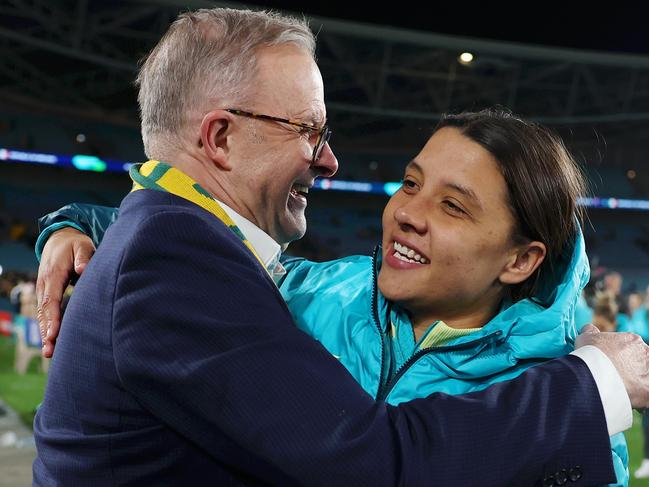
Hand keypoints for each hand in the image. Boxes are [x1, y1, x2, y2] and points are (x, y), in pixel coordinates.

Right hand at [36, 227, 94, 357]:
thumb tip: (83, 269)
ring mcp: (43, 289)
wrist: (59, 238)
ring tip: (49, 353)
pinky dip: (46, 326)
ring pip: (42, 314)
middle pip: (44, 311)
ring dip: (45, 333)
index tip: (54, 334)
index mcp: (54, 274)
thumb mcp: (83, 246)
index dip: (53, 318)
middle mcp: (45, 283)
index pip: (52, 299)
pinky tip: (51, 342)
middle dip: (47, 332)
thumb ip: (84, 257)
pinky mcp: (46, 293)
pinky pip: (45, 312)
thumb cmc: (75, 244)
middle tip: (50, 352)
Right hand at [576, 324, 648, 408]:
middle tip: (615, 378)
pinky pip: (646, 396)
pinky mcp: (648, 391)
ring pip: (644, 378)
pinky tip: (628, 402)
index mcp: (633, 340)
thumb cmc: (590, 354)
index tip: (609, 364)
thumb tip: (589, 328)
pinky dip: (640, 400)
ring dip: (635, 383)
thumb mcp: (585, 337)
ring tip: (620, 390)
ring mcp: (648, 372)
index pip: (630, 349)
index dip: (619, 358)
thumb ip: (590, 331)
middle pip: (640, 363)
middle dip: (630, 370)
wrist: (594, 374)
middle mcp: (645, 353)